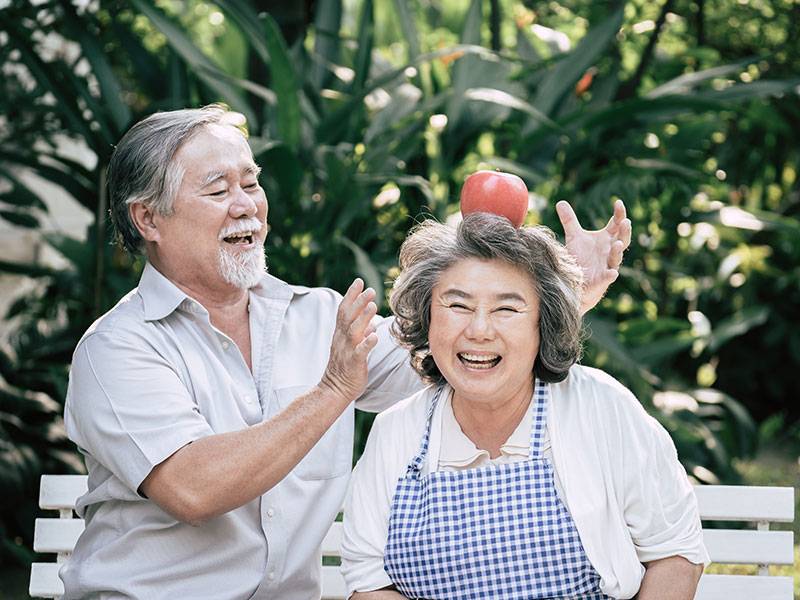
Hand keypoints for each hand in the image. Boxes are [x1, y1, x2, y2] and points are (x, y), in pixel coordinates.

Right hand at [320, 279, 378, 403]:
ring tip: (373, 305)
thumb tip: (371, 324)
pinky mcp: (353, 363)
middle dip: (358, 301)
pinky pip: (360, 352)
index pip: (343, 310)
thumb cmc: (345, 368)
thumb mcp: (351, 347)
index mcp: (340, 334)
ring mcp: (347, 351)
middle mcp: (342, 339)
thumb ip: (360, 334)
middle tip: (370, 289)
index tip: (358, 281)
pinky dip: (367, 343)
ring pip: (354, 331)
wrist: (335, 390)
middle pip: (348, 317)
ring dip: (363, 317)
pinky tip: (375, 336)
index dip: (350, 295)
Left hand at [556, 199, 631, 313]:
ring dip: (617, 251)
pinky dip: (610, 275)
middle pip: (622, 239)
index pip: (616, 224)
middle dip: (625, 232)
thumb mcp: (574, 237)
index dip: (619, 214)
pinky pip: (608, 277)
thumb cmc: (579, 257)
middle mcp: (610, 251)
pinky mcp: (602, 280)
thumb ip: (569, 221)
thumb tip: (560, 202)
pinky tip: (612, 273)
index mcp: (607, 239)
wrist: (576, 281)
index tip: (618, 202)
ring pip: (616, 258)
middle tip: (625, 222)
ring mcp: (608, 265)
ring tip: (617, 244)